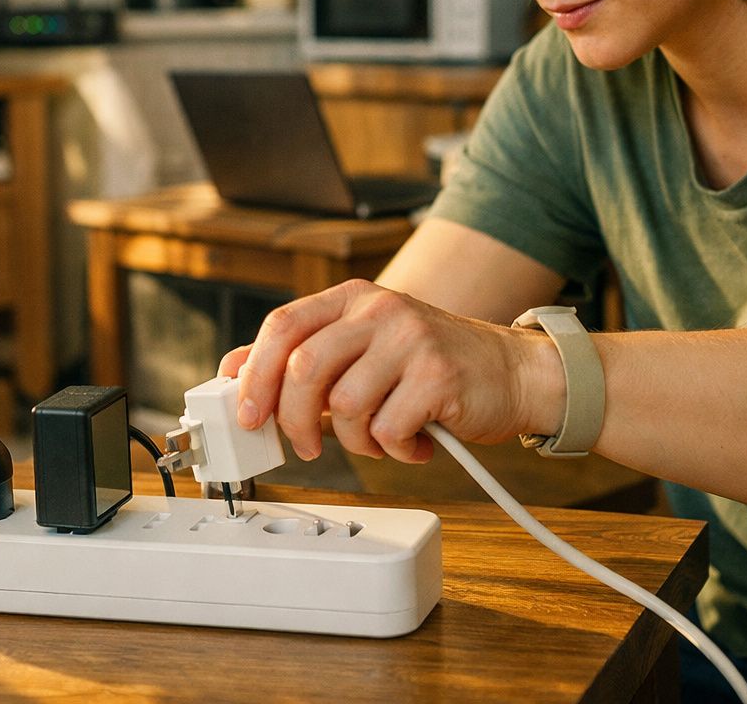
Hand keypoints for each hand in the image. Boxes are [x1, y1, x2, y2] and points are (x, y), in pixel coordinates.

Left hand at [218, 279, 561, 463]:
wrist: (513, 372)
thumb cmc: (432, 366)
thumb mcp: (363, 348)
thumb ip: (303, 357)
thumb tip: (233, 372)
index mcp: (353, 298)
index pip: (283, 326)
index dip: (253, 373)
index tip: (245, 415)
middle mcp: (380, 309)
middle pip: (304, 367)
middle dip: (293, 420)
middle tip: (305, 445)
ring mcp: (411, 340)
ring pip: (346, 406)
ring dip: (355, 440)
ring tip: (380, 438)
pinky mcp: (439, 376)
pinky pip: (388, 429)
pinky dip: (393, 449)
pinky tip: (412, 442)